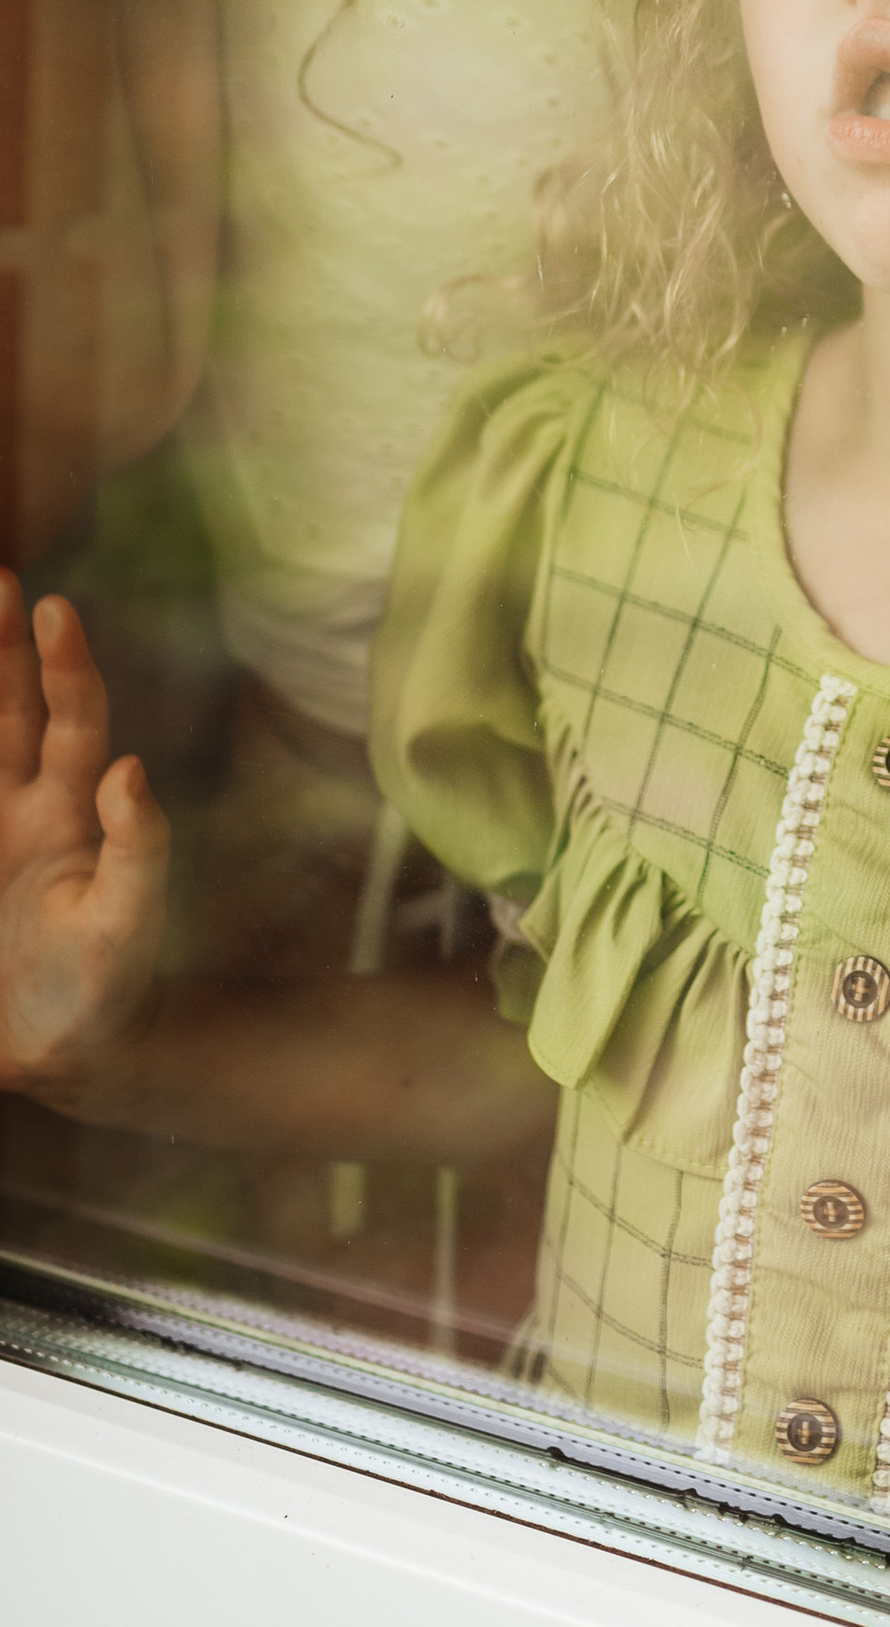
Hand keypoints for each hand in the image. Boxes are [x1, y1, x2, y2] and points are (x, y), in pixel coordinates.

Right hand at [0, 577, 170, 1096]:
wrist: (62, 1050)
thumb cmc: (110, 985)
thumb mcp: (132, 924)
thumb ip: (139, 849)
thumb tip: (130, 767)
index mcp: (71, 812)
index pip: (72, 722)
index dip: (67, 666)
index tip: (57, 607)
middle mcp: (24, 806)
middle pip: (11, 708)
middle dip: (3, 645)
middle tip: (1, 576)